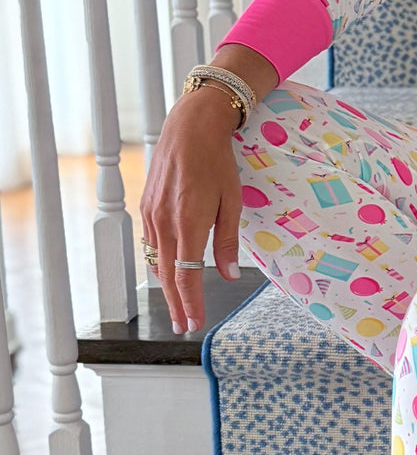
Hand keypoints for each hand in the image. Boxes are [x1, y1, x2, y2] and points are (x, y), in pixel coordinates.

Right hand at [139, 87, 244, 334]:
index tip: (194, 323)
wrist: (190, 129)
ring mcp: (152, 215)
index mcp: (189, 224)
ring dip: (167, 286)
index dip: (191, 303)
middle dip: (177, 304)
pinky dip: (160, 262)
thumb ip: (228, 242)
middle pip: (167, 276)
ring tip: (179, 306)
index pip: (186, 276)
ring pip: (156, 261)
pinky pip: (152, 243)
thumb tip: (229, 275)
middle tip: (184, 325)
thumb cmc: (217, 163)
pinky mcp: (146, 207)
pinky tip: (168, 271)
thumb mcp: (232, 202)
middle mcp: (165, 223)